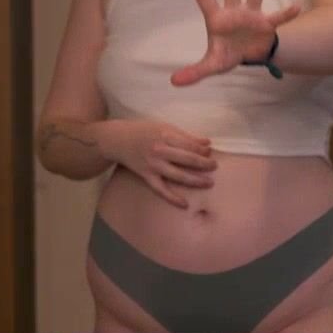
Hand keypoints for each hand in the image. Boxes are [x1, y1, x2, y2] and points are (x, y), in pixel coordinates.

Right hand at [98, 119, 216, 208]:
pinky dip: (172, 198)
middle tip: (215, 167)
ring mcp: (153, 165)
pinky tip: (184, 204)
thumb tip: (207, 143)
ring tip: (209, 183)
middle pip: (186, 159)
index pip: (189, 144)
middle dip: (203, 164)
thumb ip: (186, 136)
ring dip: (195, 180)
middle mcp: (160, 151)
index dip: (202, 150)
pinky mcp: (146, 176)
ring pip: (178, 175)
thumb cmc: (144, 131)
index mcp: (165, 136)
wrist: (117, 140)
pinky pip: (161, 189)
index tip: (210, 153)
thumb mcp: (164, 127)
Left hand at [171, 0, 299, 86]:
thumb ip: (195, 71)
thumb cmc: (228, 54)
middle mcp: (234, 10)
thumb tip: (174, 82)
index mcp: (216, 18)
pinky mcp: (267, 24)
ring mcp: (251, 15)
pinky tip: (296, 6)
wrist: (250, 56)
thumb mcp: (211, 65)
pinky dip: (286, 14)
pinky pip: (277, 18)